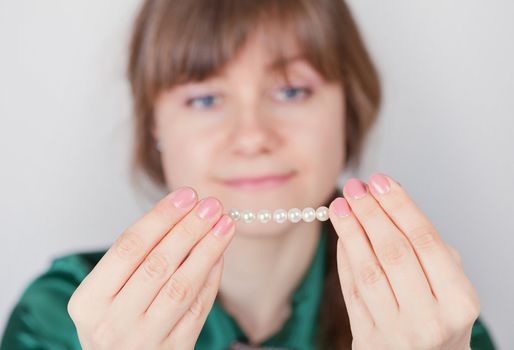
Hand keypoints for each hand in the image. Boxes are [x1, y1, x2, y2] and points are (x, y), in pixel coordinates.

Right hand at [68, 187, 235, 349]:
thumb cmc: (112, 322)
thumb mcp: (105, 293)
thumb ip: (133, 259)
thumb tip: (180, 214)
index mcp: (89, 302)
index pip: (129, 247)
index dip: (161, 217)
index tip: (187, 195)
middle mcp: (112, 324)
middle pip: (158, 264)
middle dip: (189, 229)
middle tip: (211, 205)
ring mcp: (144, 341)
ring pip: (182, 287)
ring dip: (207, 251)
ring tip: (224, 224)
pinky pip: (198, 309)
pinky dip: (211, 279)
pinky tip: (219, 255)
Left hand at [328, 173, 478, 349]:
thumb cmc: (441, 318)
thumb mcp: (451, 286)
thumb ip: (428, 249)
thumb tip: (390, 202)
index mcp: (458, 301)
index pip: (425, 240)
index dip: (399, 205)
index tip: (381, 181)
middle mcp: (429, 319)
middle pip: (394, 252)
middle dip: (371, 213)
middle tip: (356, 187)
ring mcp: (395, 332)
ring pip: (368, 270)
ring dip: (351, 232)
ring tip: (341, 205)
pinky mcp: (367, 338)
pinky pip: (351, 291)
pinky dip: (344, 259)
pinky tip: (342, 235)